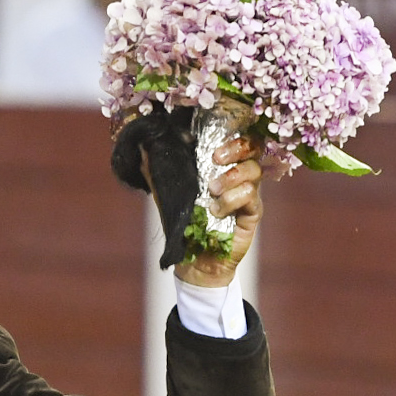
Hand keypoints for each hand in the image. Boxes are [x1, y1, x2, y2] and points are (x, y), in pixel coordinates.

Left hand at [173, 135, 261, 288]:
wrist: (194, 261)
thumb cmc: (184, 226)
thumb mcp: (168, 195)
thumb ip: (158, 172)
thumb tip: (142, 145)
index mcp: (221, 167)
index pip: (236, 140)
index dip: (231, 135)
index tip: (210, 143)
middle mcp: (239, 176)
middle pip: (253, 148)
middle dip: (237, 147)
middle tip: (216, 158)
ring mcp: (248, 193)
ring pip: (253, 170)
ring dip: (231, 177)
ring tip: (212, 191)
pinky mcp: (253, 212)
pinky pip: (251, 195)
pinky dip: (232, 200)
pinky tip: (217, 211)